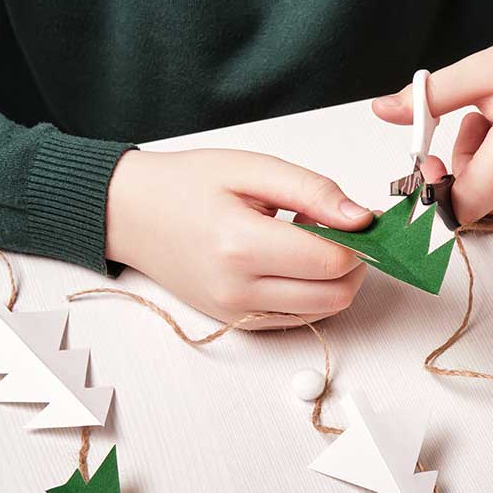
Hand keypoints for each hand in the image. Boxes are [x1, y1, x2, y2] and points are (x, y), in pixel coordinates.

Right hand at [106, 148, 372, 327]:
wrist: (130, 213)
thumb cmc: (185, 185)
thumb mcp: (253, 169)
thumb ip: (313, 191)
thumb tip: (362, 217)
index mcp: (242, 245)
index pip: (332, 261)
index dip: (360, 240)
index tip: (361, 217)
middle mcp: (238, 290)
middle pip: (335, 295)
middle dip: (354, 264)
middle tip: (340, 229)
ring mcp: (236, 312)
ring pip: (320, 311)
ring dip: (333, 280)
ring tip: (308, 241)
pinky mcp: (236, 322)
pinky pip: (296, 318)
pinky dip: (311, 293)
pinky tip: (293, 261)